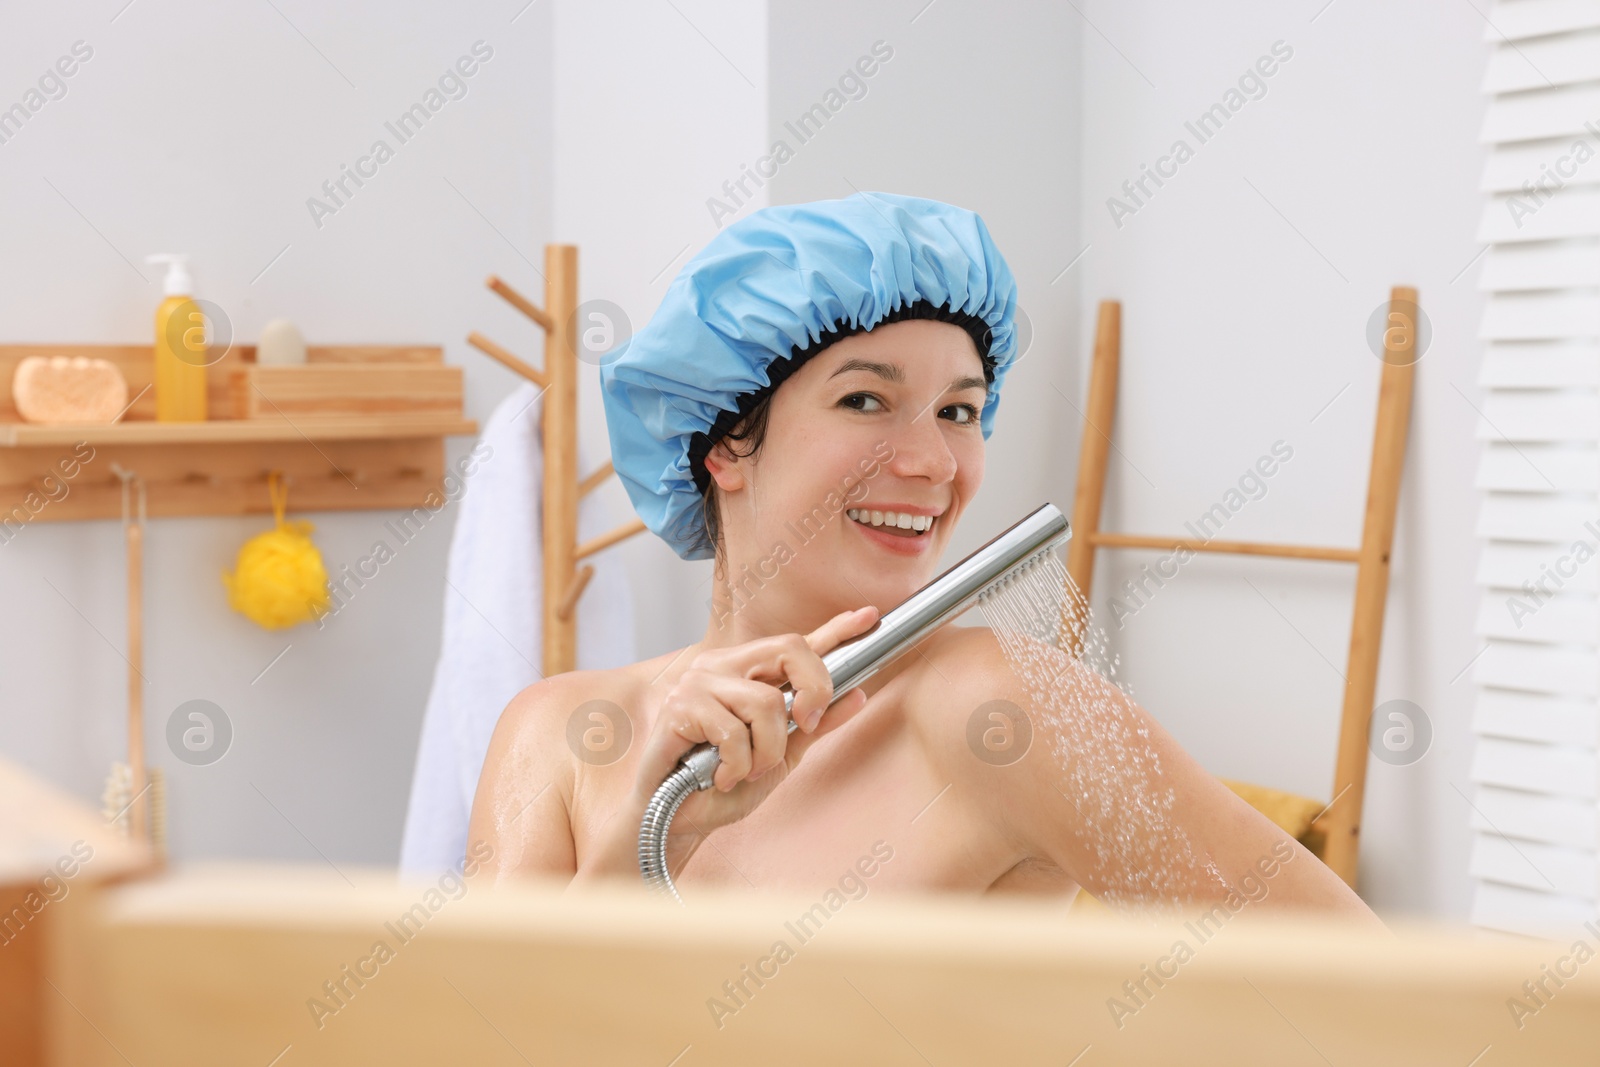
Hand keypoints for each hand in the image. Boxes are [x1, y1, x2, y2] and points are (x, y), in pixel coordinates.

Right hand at [632, 605, 881, 835]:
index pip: (795, 644)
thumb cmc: (720, 787)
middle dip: (814, 690)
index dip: (834, 629)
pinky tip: (720, 777)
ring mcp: (698, 681)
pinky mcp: (679, 706)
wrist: (674, 820)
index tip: (869, 616)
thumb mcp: (781, 757)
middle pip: (788, 648)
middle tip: (805, 726)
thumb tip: (857, 694)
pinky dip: (737, 765)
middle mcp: (721, 666)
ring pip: (767, 702)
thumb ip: (814, 725)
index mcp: (746, 673)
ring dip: (766, 752)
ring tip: (744, 771)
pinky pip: (734, 732)